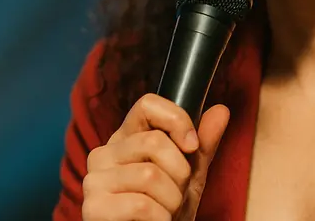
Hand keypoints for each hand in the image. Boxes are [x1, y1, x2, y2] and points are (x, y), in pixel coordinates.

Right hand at [82, 93, 229, 220]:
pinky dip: (160, 218)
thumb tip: (221, 110)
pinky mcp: (93, 208)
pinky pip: (140, 205)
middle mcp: (104, 154)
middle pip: (154, 141)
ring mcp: (95, 180)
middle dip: (180, 173)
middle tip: (177, 193)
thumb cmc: (167, 210)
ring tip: (166, 211)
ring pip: (149, 175)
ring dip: (172, 200)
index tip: (192, 146)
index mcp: (126, 139)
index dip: (177, 120)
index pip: (147, 105)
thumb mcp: (190, 176)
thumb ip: (203, 145)